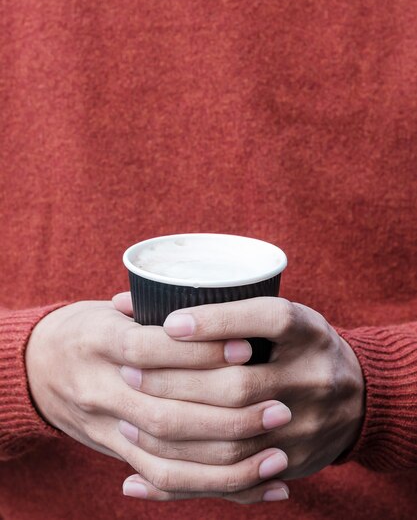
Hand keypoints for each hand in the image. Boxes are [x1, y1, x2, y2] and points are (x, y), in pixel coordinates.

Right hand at [25, 298, 290, 503]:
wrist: (36, 368)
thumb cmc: (87, 329)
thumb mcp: (111, 309)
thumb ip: (153, 306)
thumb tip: (210, 290)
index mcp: (97, 340)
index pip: (150, 350)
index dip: (199, 350)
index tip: (250, 347)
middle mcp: (97, 389)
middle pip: (164, 413)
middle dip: (227, 414)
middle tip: (281, 406)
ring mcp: (105, 427)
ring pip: (167, 456)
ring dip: (227, 461)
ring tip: (279, 452)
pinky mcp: (115, 452)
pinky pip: (164, 480)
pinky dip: (212, 488)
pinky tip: (256, 487)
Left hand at [116, 296, 363, 498]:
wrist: (361, 397)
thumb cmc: (298, 345)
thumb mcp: (280, 316)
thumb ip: (221, 309)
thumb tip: (126, 301)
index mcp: (309, 331)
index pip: (267, 320)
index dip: (217, 321)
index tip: (169, 323)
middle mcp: (313, 375)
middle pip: (240, 384)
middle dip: (177, 381)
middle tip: (130, 372)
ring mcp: (307, 423)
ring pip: (233, 437)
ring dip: (175, 428)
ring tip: (129, 417)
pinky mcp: (294, 460)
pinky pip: (236, 475)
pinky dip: (186, 475)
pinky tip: (144, 468)